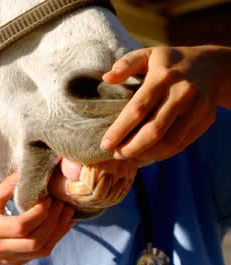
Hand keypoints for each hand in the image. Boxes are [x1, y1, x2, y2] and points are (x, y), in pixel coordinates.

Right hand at [0, 173, 73, 264]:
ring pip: (41, 250)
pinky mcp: (18, 263)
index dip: (39, 213)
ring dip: (58, 232)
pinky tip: (62, 225)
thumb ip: (7, 187)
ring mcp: (11, 258)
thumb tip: (26, 170)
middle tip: (63, 204)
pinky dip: (54, 239)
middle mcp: (2, 248)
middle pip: (35, 241)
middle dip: (54, 223)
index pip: (21, 226)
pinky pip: (40, 254)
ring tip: (67, 213)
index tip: (49, 197)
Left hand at [100, 46, 225, 162]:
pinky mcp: (205, 120)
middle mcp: (182, 94)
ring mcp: (196, 108)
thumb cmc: (169, 62)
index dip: (119, 130)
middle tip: (116, 154)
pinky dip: (163, 154)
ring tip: (129, 156)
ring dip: (147, 154)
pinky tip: (147, 154)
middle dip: (132, 147)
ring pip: (170, 141)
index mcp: (163, 77)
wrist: (212, 66)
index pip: (138, 109)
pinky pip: (182, 143)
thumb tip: (106, 78)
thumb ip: (126, 64)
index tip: (105, 144)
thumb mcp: (148, 54)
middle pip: (154, 130)